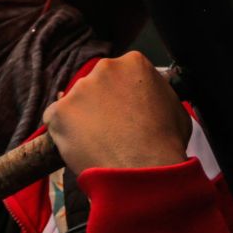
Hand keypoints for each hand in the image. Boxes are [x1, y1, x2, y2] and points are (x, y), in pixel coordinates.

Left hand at [42, 52, 191, 173]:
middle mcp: (103, 68)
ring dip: (83, 118)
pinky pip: (56, 120)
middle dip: (101, 103)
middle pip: (96, 84)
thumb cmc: (166, 142)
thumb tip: (148, 96)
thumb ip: (157, 93)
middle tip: (113, 128)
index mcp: (133, 63)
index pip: (121, 73)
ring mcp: (78, 89)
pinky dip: (64, 133)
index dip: (123, 94)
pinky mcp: (58, 111)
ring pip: (76, 102)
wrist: (144, 169)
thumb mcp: (175, 108)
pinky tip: (82, 147)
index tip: (127, 111)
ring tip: (100, 143)